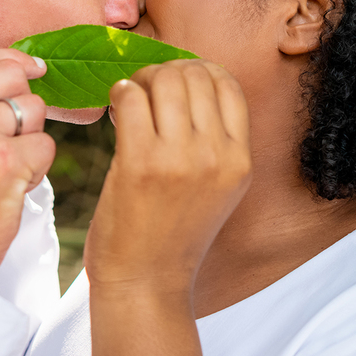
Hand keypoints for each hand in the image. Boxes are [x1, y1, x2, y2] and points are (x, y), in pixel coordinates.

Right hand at [0, 47, 54, 283]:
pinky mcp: (3, 164)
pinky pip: (47, 145)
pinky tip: (10, 188)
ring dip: (30, 140)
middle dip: (22, 105)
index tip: (31, 74)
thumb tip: (20, 63)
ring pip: (35, 110)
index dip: (15, 63)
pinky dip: (38, 169)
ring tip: (1, 169)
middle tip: (5, 141)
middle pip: (14, 75)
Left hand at [85, 60, 250, 300]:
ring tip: (129, 101)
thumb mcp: (216, 189)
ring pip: (164, 80)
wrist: (146, 284)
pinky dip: (120, 94)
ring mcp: (181, 159)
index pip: (228, 84)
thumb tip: (187, 82)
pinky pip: (130, 99)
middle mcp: (217, 156)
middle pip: (195, 75)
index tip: (175, 85)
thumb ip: (214, 142)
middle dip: (165, 72)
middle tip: (145, 92)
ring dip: (141, 81)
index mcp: (240, 161)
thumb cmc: (172, 236)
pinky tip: (115, 111)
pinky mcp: (141, 163)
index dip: (198, 72)